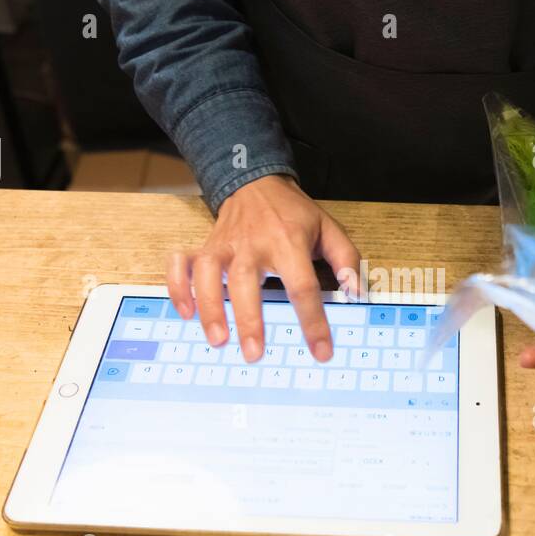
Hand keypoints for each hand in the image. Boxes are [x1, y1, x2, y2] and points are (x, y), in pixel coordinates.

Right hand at [167, 175, 359, 362]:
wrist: (256, 181)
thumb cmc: (293, 213)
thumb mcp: (328, 228)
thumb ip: (346, 259)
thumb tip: (356, 291)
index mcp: (288, 242)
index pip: (302, 287)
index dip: (313, 321)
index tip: (321, 351)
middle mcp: (252, 245)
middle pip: (247, 283)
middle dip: (249, 319)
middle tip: (254, 353)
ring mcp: (224, 246)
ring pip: (209, 276)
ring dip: (211, 308)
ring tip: (218, 340)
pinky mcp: (204, 247)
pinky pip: (182, 265)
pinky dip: (179, 287)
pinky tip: (185, 312)